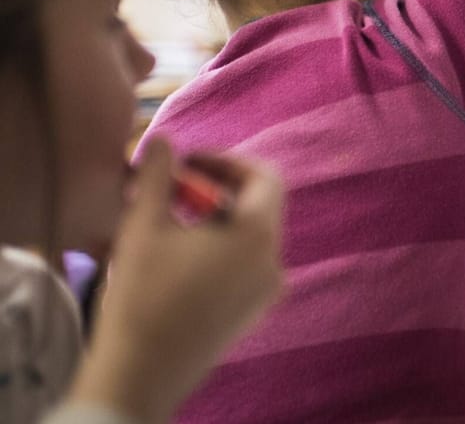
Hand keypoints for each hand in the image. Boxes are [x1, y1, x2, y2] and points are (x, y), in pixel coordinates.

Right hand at [68, 140, 283, 423]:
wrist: (141, 374)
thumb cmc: (143, 296)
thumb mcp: (144, 227)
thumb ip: (157, 176)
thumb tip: (163, 140)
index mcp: (258, 235)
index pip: (265, 175)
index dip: (226, 161)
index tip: (186, 162)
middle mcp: (274, 262)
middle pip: (258, 205)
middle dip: (216, 189)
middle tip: (171, 190)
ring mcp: (267, 292)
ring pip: (250, 237)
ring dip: (216, 219)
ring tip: (169, 223)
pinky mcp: (252, 314)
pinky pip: (245, 266)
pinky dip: (220, 249)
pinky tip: (179, 258)